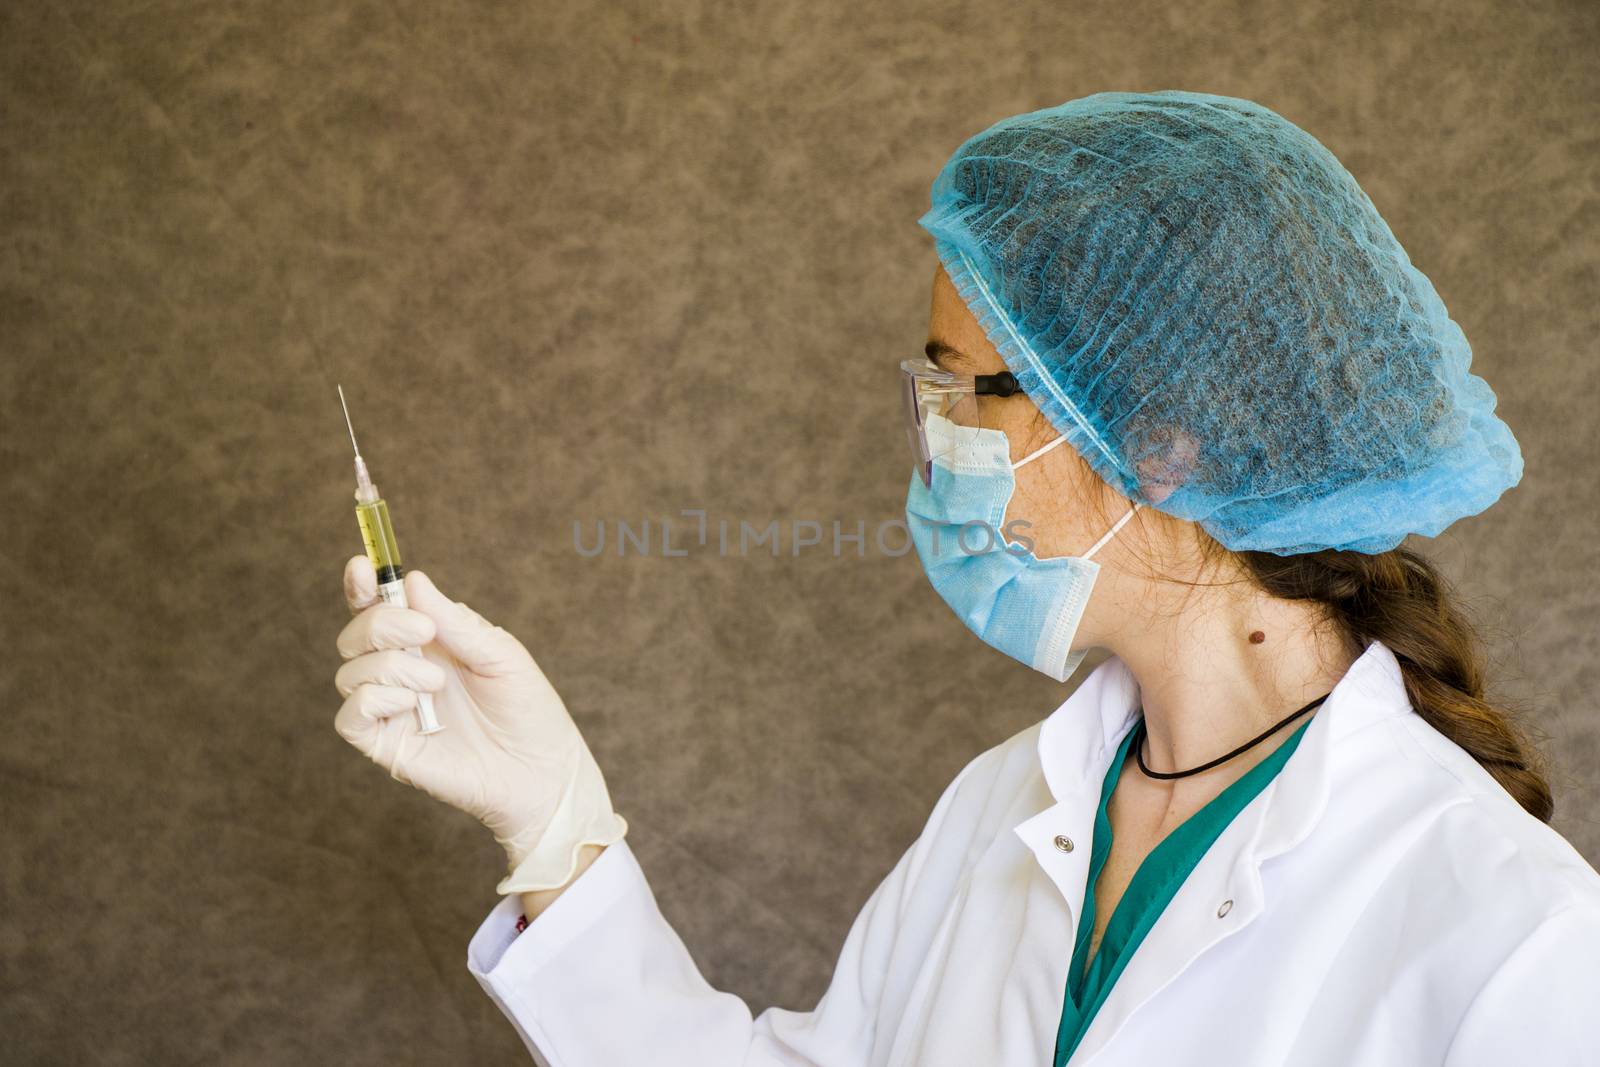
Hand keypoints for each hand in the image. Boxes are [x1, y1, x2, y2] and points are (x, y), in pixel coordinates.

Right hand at [333, 555, 627, 892]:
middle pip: (355, 634)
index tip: (362, 566)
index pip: (379, 608)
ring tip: (436, 683)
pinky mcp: (387, 745)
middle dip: (380, 622)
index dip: (362, 585)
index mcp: (428, 643)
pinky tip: (412, 704)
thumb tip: (411, 580)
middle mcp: (403, 672)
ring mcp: (393, 709)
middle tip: (424, 631)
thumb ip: (455, 621)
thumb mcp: (499, 653)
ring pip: (350, 671)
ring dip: (390, 665)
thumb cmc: (527, 709)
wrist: (542, 771)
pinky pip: (351, 716)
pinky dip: (374, 698)